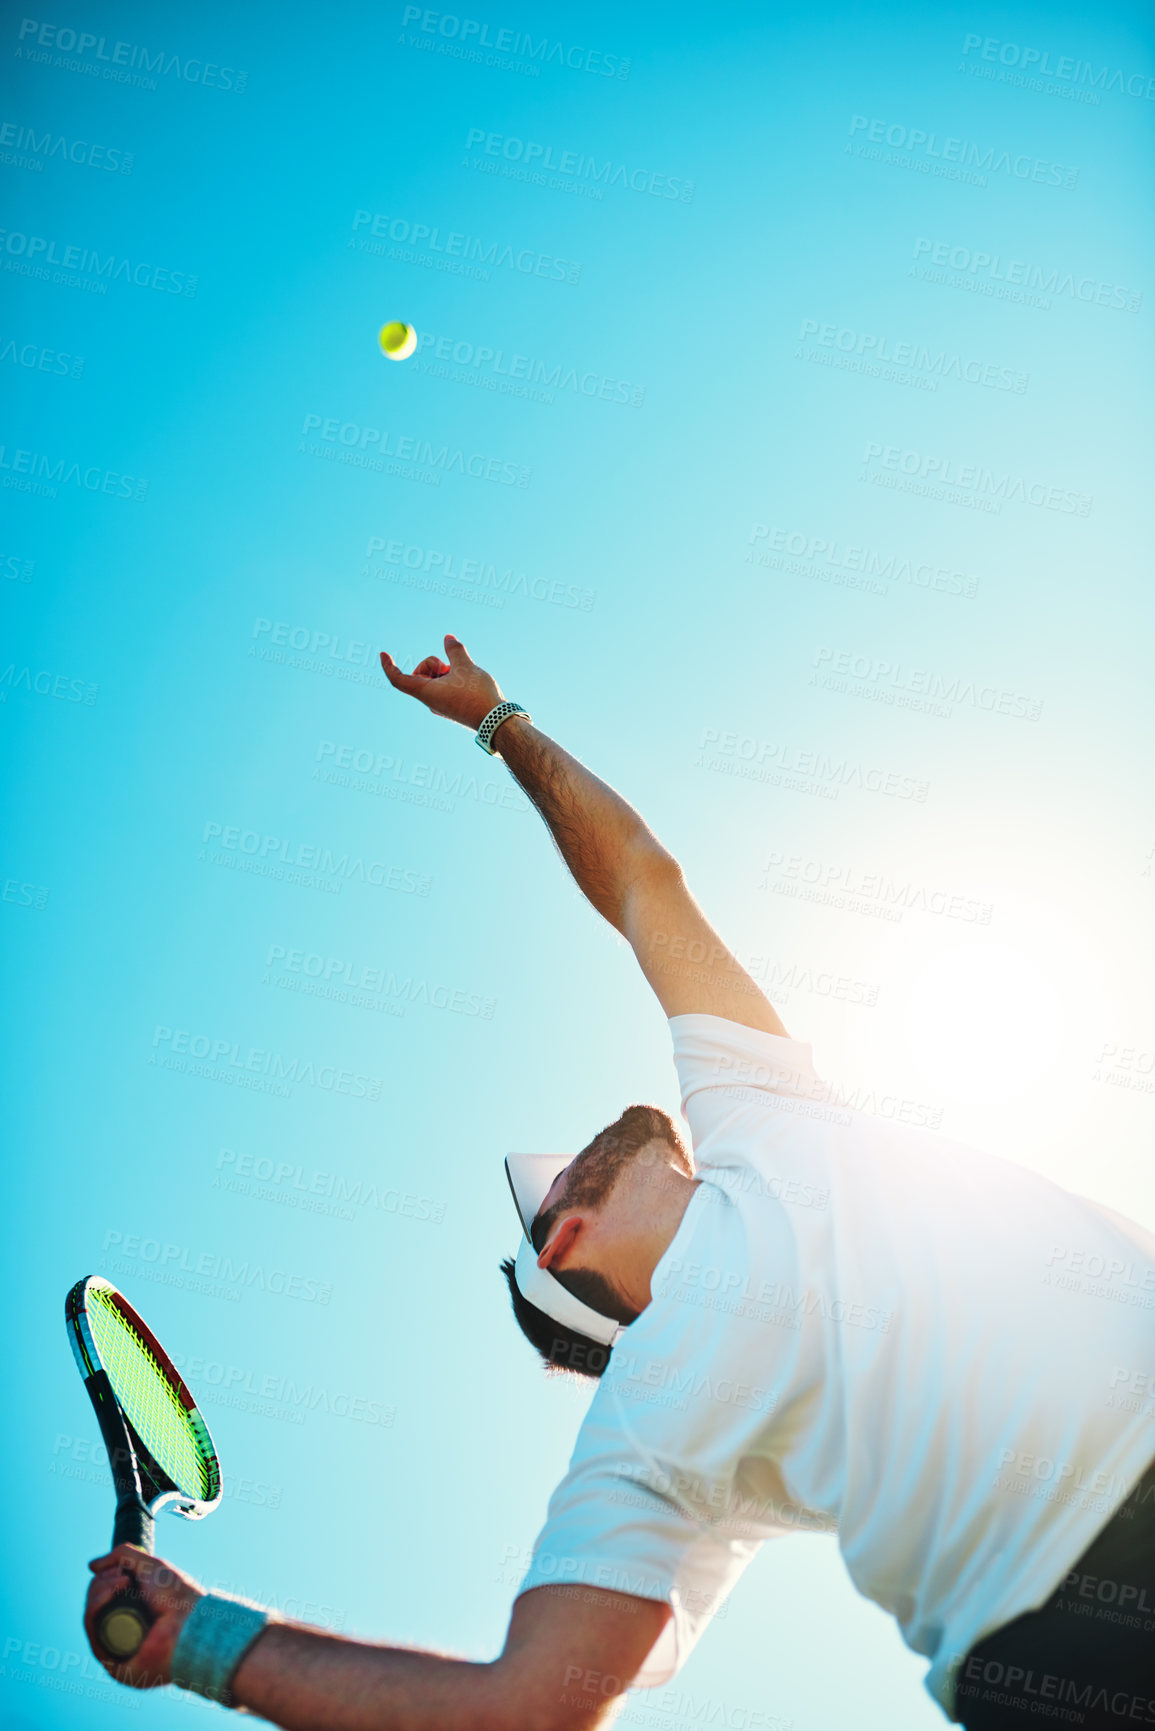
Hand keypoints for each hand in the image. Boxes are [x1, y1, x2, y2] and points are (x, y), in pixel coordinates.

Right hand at [85, 1544, 202, 1688]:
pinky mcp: (116, 1667)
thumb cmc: (178, 1595)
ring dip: (96, 1596)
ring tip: (120, 1583)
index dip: (103, 1581)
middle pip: (94, 1609)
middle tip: (121, 1577)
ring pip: (91, 1621)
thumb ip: (123, 1557)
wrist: (192, 1621)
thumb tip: (92, 1566)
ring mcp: (119, 1652)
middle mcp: (123, 1634)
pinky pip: (95, 1640)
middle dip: (100, 1586)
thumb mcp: (150, 1565)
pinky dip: (94, 1614)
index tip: (120, 1570)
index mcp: (132, 1614)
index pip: (103, 1599)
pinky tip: (108, 1597)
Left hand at [380, 635, 504, 730]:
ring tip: (463, 677)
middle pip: (418, 674)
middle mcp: (430, 701)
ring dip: (444, 672)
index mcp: (426, 693)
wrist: (496, 721)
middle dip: (433, 665)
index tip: (383, 654)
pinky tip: (466, 680)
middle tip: (450, 668)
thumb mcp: (465, 667)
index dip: (389, 666)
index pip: (398, 679)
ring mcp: (440, 705)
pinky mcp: (451, 707)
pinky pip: (443, 688)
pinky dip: (451, 679)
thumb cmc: (477, 695)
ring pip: (433, 680)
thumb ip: (454, 650)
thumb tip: (448, 638)